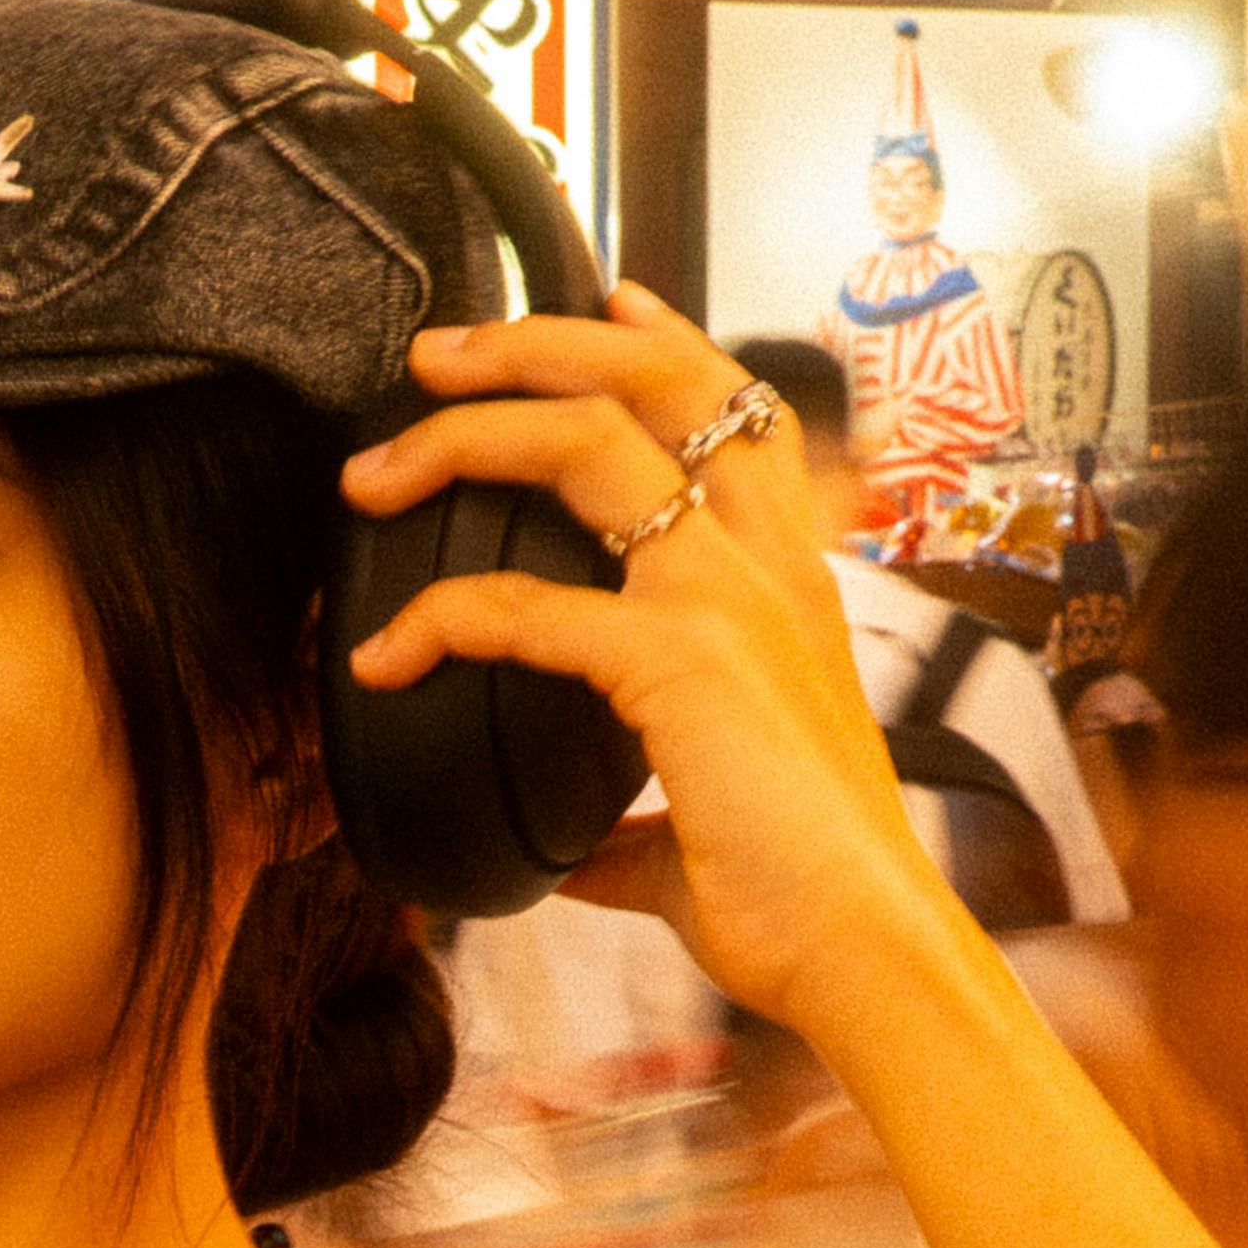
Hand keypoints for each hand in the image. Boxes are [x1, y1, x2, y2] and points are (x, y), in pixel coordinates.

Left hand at [333, 287, 969, 1028]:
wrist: (869, 954)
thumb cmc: (809, 899)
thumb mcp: (708, 839)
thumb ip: (636, 830)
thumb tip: (581, 857)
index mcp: (794, 584)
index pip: (739, 411)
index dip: (666, 339)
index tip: (608, 293)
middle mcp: (769, 565)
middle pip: (658, 381)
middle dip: (534, 343)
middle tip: (436, 352)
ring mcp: (728, 597)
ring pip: (590, 440)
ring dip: (468, 432)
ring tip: (378, 466)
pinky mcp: (678, 658)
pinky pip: (523, 604)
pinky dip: (438, 618)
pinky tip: (384, 655)